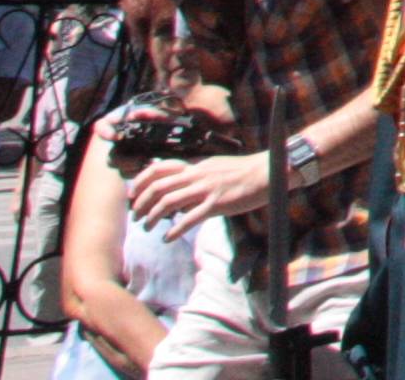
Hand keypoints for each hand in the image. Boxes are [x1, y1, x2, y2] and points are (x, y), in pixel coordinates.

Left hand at [127, 150, 276, 235]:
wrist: (271, 171)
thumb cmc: (245, 171)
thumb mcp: (216, 166)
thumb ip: (197, 174)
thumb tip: (179, 186)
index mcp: (197, 165)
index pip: (160, 167)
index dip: (141, 181)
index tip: (133, 194)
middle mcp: (198, 175)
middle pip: (159, 186)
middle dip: (142, 203)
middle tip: (136, 216)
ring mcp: (206, 190)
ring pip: (169, 202)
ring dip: (153, 217)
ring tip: (147, 228)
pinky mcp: (217, 204)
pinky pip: (189, 219)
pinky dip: (174, 230)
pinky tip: (167, 238)